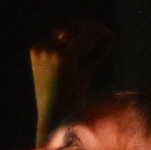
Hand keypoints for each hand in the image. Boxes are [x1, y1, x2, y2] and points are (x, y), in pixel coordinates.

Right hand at [28, 19, 113, 138]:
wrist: (58, 121)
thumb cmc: (69, 102)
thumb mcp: (80, 73)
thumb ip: (93, 56)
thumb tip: (111, 39)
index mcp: (39, 52)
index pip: (64, 33)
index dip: (84, 32)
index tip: (102, 35)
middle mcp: (42, 48)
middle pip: (70, 28)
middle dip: (91, 29)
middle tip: (109, 36)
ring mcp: (50, 51)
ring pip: (78, 30)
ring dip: (96, 30)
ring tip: (110, 37)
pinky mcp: (62, 56)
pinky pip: (84, 38)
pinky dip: (99, 34)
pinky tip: (111, 38)